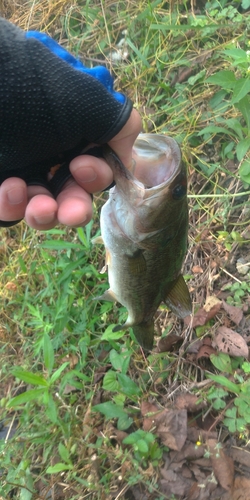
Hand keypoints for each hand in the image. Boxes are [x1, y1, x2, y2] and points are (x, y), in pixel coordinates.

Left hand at [0, 109, 140, 229]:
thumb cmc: (30, 90)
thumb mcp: (86, 99)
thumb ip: (120, 125)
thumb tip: (128, 157)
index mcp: (74, 133)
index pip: (96, 169)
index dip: (97, 176)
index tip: (84, 166)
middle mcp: (48, 153)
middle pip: (70, 196)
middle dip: (74, 209)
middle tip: (70, 212)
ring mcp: (18, 168)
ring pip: (39, 209)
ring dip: (44, 214)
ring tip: (38, 207)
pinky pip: (7, 209)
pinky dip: (11, 207)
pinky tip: (10, 190)